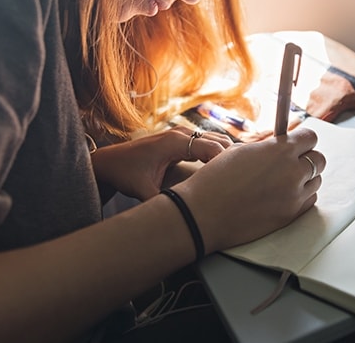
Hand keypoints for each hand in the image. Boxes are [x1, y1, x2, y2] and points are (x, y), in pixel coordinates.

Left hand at [91, 127, 231, 199]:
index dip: (227, 163)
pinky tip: (224, 169)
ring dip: (225, 154)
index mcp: (175, 142)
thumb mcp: (143, 191)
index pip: (212, 147)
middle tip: (245, 178)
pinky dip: (216, 152)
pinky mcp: (179, 140)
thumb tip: (179, 221)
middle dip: (231, 158)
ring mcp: (180, 134)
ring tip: (238, 174)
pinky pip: (205, 142)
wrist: (109, 161)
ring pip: (213, 139)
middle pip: (217, 140)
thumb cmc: (125, 173)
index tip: (238, 180)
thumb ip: (162, 203)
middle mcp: (180, 134)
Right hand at [173, 126, 325, 253]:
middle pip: (319, 159)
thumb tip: (280, 148)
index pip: (310, 137)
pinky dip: (302, 196)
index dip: (302, 139)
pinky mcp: (291, 216)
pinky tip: (283, 194)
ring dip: (305, 178)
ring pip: (316, 181)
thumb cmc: (216, 179)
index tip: (296, 142)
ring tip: (283, 179)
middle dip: (307, 157)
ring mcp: (294, 196)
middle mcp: (292, 172)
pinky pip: (310, 200)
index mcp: (280, 150)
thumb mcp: (242, 151)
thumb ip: (268, 148)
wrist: (204, 212)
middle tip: (291, 160)